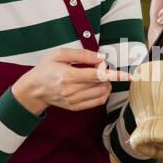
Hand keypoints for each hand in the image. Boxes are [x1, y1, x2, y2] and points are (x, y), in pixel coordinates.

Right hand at [12, 48, 130, 114]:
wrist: (34, 89)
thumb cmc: (46, 68)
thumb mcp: (60, 54)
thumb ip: (82, 54)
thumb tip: (102, 58)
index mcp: (68, 76)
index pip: (97, 76)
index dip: (114, 75)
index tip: (128, 75)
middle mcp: (72, 91)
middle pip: (101, 84)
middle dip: (106, 74)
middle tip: (97, 66)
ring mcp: (74, 101)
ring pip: (102, 93)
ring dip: (105, 84)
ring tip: (96, 76)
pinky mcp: (76, 107)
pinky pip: (97, 102)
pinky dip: (102, 93)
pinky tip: (96, 86)